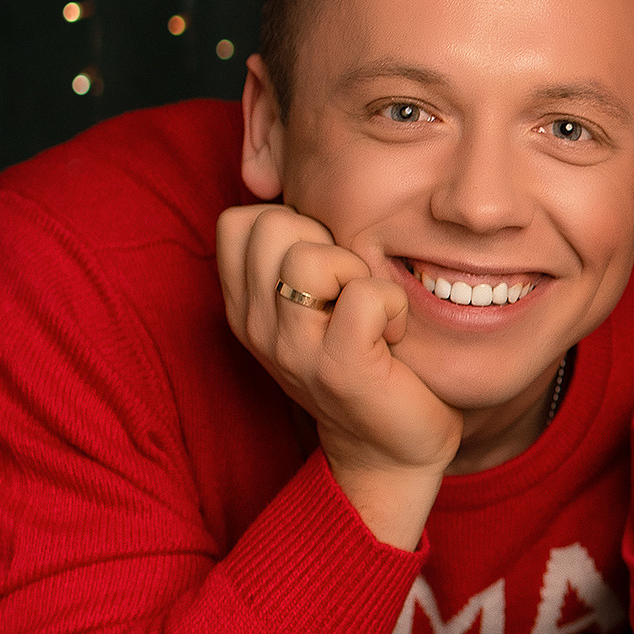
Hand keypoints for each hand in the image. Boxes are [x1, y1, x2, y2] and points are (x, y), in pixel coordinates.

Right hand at [216, 202, 461, 548]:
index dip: (294, 224)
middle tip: (351, 291)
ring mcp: (292, 350)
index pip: (241, 220)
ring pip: (312, 257)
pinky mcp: (338, 369)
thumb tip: (299, 185)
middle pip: (275, 225)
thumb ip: (301, 253)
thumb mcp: (317, 304)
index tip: (325, 267)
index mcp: (244, 305)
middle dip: (328, 242)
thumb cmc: (366, 359)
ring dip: (360, 273)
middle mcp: (255, 326)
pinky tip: (392, 336)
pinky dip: (392, 305)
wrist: (392, 448)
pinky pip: (365, 295)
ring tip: (370, 315)